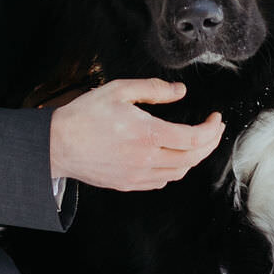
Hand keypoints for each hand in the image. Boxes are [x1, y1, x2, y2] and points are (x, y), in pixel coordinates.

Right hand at [49, 78, 223, 190]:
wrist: (58, 144)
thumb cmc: (85, 116)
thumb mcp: (119, 90)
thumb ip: (154, 89)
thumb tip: (180, 91)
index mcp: (147, 134)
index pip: (194, 138)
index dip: (212, 129)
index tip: (215, 118)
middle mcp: (146, 159)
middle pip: (193, 158)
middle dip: (210, 143)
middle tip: (214, 129)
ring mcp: (138, 175)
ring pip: (179, 172)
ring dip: (194, 157)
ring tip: (197, 142)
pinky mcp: (129, 183)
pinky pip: (162, 181)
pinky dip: (175, 169)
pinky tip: (173, 156)